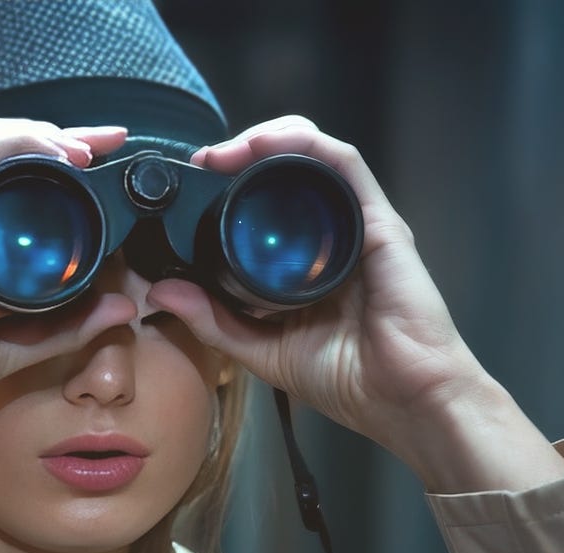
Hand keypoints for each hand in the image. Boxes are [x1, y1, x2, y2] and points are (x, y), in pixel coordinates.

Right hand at [0, 116, 134, 516]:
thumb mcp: (10, 343)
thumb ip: (64, 325)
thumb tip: (123, 306)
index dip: (43, 148)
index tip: (98, 153)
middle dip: (47, 129)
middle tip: (104, 139)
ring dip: (33, 133)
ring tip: (82, 149)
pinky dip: (8, 149)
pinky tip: (48, 157)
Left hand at [146, 117, 497, 469]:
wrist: (403, 401)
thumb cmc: (348, 381)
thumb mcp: (262, 350)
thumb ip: (213, 322)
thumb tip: (161, 291)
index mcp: (308, 261)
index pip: (269, 202)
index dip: (230, 184)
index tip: (191, 185)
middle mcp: (334, 234)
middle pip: (290, 168)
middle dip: (243, 153)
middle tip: (203, 162)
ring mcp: (358, 224)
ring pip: (314, 154)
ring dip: (266, 139)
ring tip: (225, 151)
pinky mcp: (380, 221)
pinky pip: (342, 163)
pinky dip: (303, 145)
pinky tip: (265, 145)